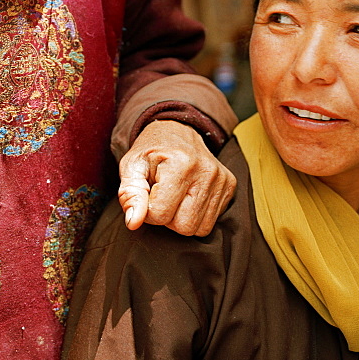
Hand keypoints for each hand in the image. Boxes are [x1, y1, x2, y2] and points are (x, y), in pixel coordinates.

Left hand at [118, 120, 234, 235]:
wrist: (177, 130)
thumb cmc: (151, 151)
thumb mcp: (131, 166)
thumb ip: (129, 195)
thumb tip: (133, 223)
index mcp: (180, 163)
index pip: (160, 214)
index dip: (147, 210)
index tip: (147, 194)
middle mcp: (206, 171)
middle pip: (184, 227)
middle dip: (167, 217)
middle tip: (161, 196)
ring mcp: (222, 179)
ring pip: (199, 229)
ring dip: (182, 218)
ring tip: (175, 196)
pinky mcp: (229, 186)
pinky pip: (210, 222)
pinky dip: (196, 215)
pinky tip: (188, 196)